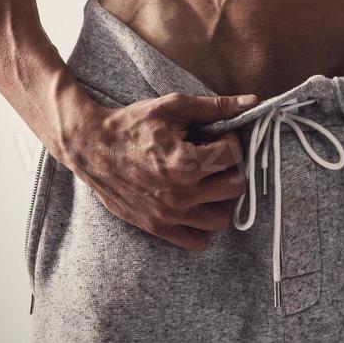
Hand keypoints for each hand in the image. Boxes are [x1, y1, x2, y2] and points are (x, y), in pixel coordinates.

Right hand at [63, 91, 257, 250]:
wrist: (91, 147)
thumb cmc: (131, 124)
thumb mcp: (173, 106)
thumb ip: (215, 106)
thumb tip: (252, 101)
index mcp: (186, 161)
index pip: (234, 154)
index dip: (232, 138)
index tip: (220, 134)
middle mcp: (181, 193)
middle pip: (236, 187)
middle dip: (232, 168)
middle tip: (217, 157)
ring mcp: (170, 214)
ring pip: (222, 219)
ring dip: (222, 198)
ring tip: (209, 180)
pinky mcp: (158, 227)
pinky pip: (198, 241)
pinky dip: (204, 225)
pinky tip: (197, 201)